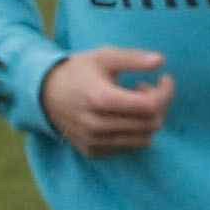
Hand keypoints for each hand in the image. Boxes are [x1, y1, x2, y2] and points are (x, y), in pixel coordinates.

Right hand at [39, 47, 171, 151]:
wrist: (44, 94)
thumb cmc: (79, 71)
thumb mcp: (104, 57)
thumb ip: (133, 59)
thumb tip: (161, 60)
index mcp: (100, 98)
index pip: (149, 105)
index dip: (165, 92)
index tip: (165, 78)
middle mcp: (96, 125)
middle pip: (151, 123)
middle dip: (159, 104)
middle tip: (145, 87)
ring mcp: (93, 141)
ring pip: (145, 139)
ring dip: (148, 120)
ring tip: (133, 101)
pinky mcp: (93, 152)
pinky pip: (130, 147)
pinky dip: (135, 132)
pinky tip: (122, 115)